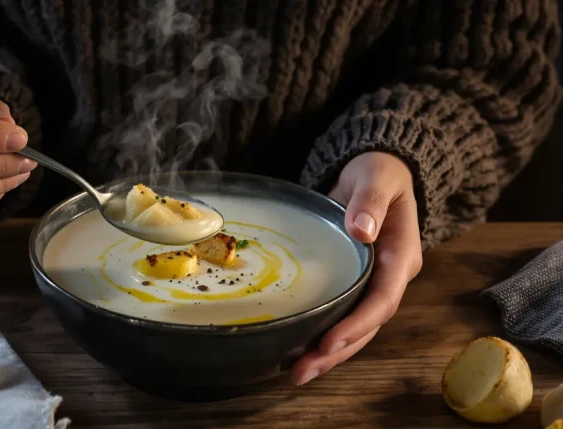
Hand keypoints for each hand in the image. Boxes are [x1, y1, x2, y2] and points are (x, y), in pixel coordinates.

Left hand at [290, 151, 422, 384]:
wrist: (375, 169)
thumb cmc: (378, 172)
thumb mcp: (376, 178)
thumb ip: (370, 202)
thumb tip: (363, 230)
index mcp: (402, 257)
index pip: (383, 299)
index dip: (357, 324)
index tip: (329, 342)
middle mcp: (391, 278)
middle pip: (368, 325)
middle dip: (337, 351)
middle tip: (301, 373)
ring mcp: (373, 282)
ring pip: (356, 327)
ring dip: (329, 352)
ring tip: (296, 373)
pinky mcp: (354, 282)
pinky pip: (342, 315)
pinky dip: (323, 335)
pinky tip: (298, 350)